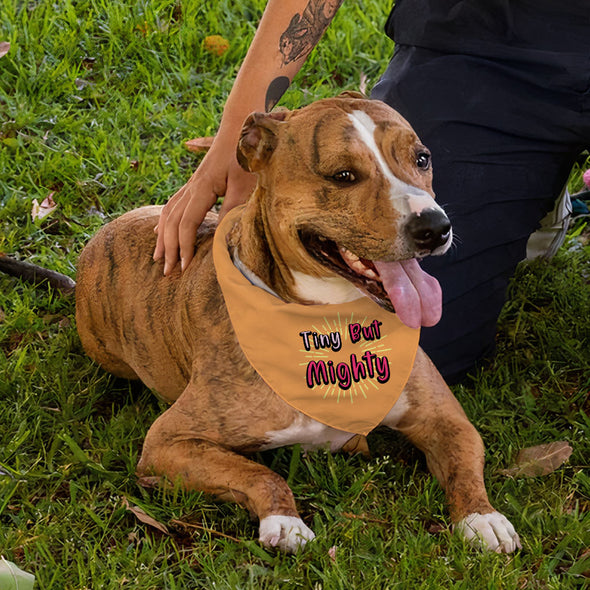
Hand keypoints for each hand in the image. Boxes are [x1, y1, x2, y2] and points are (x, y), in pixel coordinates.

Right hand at [153, 135, 256, 274]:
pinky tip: (160, 230)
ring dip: (163, 236)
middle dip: (169, 248)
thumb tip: (222, 238)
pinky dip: (165, 221)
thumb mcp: (245, 184)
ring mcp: (192, 184)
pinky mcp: (196, 183)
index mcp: (201, 188)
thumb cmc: (246, 154)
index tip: (185, 267)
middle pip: (172, 221)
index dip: (184, 247)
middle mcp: (191, 187)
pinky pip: (173, 205)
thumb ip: (233, 210)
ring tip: (158, 257)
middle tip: (167, 271)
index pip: (186, 224)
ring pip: (168, 213)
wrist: (242, 126)